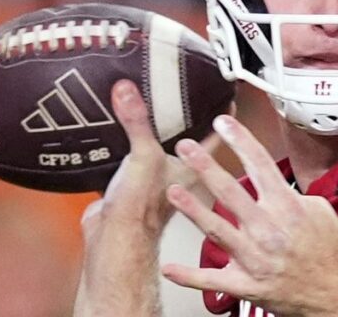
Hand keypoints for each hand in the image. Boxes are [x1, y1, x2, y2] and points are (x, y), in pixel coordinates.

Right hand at [74, 79, 211, 316]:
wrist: (112, 245)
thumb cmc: (140, 214)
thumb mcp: (143, 156)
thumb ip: (137, 122)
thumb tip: (128, 92)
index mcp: (195, 170)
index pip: (216, 136)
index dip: (222, 115)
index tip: (226, 96)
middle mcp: (181, 178)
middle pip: (192, 146)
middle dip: (190, 126)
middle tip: (190, 103)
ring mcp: (160, 188)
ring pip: (166, 158)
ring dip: (160, 142)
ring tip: (153, 119)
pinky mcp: (134, 194)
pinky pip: (137, 169)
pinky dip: (130, 157)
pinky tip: (121, 149)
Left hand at [160, 115, 337, 315]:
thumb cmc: (331, 254)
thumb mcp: (321, 212)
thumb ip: (293, 195)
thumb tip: (275, 183)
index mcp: (287, 207)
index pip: (260, 164)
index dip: (240, 140)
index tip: (224, 122)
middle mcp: (268, 230)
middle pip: (231, 191)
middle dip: (206, 166)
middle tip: (186, 148)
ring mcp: (255, 258)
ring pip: (217, 229)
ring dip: (193, 209)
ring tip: (174, 191)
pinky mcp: (247, 285)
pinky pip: (213, 280)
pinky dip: (189, 276)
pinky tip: (169, 267)